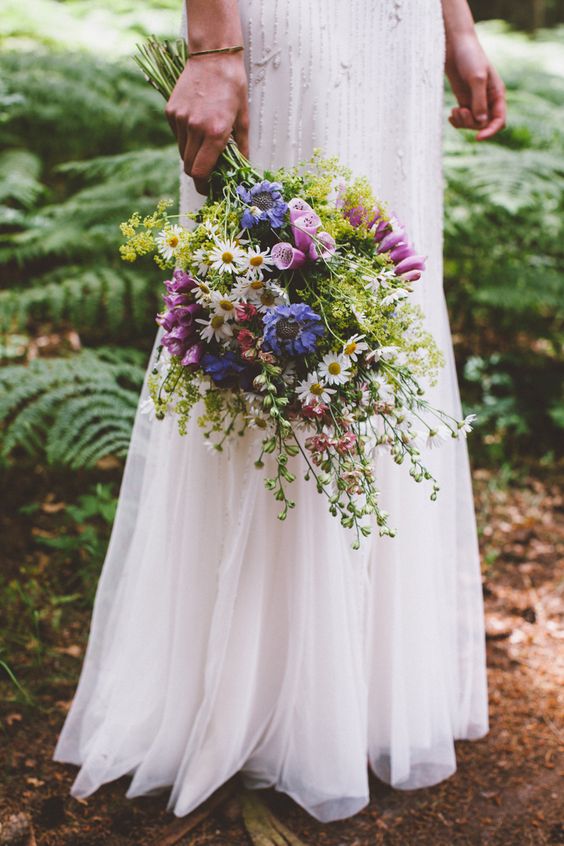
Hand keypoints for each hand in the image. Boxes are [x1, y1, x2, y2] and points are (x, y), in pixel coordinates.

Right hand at [165, 52, 248, 194]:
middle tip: (209, 171)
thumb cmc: (233, 86)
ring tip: (205, 145)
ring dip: (192, 155)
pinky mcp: (171, 111)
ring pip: (182, 152)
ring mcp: (180, 119)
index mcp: (215, 132)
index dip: (203, 185)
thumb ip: (242, 147)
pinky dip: (186, 139)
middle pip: (189, 167)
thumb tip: (242, 169)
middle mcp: (194, 128)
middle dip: (198, 173)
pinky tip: (196, 126)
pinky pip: (177, 136)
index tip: (207, 188)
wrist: (213, 56)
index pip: (201, 172)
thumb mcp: (243, 118)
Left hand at [445, 33, 505, 140]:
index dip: (491, 131)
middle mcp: (488, 99)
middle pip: (484, 124)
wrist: (455, 44)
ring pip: (472, 123)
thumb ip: (479, 100)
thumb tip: (481, 121)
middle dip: (472, 124)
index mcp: (497, 94)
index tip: (478, 137)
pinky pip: (463, 118)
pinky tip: (451, 114)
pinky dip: (457, 120)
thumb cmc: (469, 56)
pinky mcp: (463, 99)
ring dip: (463, 122)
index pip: (499, 120)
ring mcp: (475, 100)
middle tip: (461, 111)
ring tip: (454, 111)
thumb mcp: (477, 78)